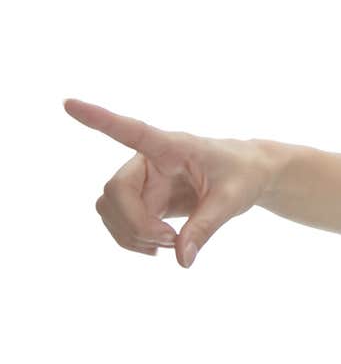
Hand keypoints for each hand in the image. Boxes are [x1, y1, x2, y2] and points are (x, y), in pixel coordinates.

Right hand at [63, 99, 272, 267]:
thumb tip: (181, 260)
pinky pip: (121, 223)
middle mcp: (149, 161)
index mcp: (172, 147)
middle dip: (135, 223)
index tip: (69, 104)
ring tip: (172, 244)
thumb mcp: (232, 200)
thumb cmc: (243, 175)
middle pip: (115, 192)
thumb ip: (206, 227)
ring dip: (132, 235)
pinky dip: (134, 240)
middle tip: (170, 241)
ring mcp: (144, 182)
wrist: (249, 176)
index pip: (132, 131)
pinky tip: (160, 247)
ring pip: (111, 211)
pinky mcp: (145, 200)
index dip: (100, 120)